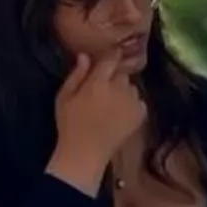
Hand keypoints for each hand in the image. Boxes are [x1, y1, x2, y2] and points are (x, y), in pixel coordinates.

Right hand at [49, 53, 148, 188]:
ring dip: (124, 91)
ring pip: (131, 87)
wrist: (86, 152)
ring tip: (112, 103)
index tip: (111, 54)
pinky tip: (120, 113)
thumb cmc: (70, 124)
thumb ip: (76, 75)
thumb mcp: (64, 97)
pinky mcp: (141, 115)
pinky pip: (139, 101)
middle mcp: (119, 89)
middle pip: (122, 73)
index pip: (111, 59)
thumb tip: (84, 56)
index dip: (112, 55)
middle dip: (114, 77)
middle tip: (104, 89)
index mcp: (98, 83)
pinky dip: (132, 104)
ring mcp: (132, 102)